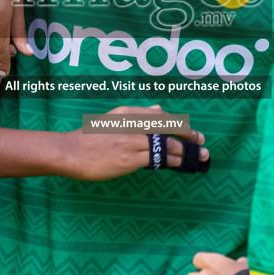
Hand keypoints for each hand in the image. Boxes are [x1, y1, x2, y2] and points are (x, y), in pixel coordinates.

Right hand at [61, 105, 206, 180]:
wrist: (71, 151)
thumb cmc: (89, 138)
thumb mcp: (113, 119)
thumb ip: (137, 115)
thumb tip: (159, 109)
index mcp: (128, 113)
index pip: (162, 116)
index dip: (180, 124)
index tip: (191, 130)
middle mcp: (133, 124)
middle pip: (169, 128)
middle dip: (189, 136)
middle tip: (202, 142)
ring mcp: (132, 141)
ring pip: (167, 144)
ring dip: (187, 150)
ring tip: (200, 156)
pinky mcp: (130, 158)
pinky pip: (158, 159)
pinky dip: (174, 161)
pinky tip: (182, 165)